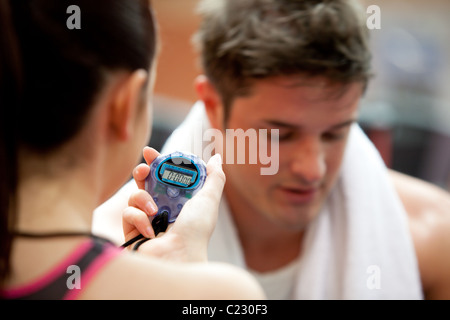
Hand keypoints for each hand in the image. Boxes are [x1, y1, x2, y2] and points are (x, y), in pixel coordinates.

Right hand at [122, 147, 224, 261]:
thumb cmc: (196, 230)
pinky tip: (150, 229)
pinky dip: (138, 218)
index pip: (166, 175)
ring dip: (142, 197)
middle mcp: (163, 208)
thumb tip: (216, 158)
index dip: (158, 163)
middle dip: (143, 171)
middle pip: (146, 181)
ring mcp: (147, 219)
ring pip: (134, 195)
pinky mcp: (133, 230)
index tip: (151, 153)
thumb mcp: (209, 199)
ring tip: (154, 209)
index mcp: (180, 199)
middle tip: (144, 168)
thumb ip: (214, 177)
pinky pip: (128, 213)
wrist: (178, 257)